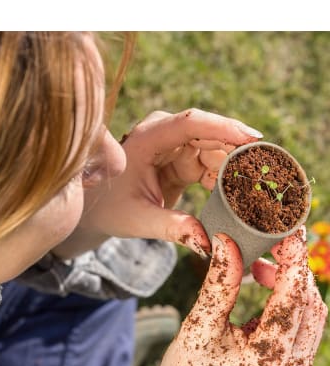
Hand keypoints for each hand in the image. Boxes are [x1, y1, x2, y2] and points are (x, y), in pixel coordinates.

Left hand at [76, 109, 262, 254]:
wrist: (101, 208)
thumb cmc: (111, 208)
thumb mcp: (139, 219)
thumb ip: (172, 228)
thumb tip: (208, 242)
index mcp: (148, 138)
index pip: (190, 122)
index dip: (223, 127)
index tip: (253, 138)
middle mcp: (164, 135)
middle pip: (210, 134)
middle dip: (238, 152)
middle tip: (266, 172)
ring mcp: (175, 146)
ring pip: (215, 149)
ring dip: (235, 167)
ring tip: (256, 187)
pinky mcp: (183, 161)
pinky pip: (212, 164)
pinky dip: (226, 178)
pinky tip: (238, 193)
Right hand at [154, 227, 327, 365]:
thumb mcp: (199, 327)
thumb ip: (219, 283)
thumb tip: (226, 241)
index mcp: (269, 356)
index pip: (294, 293)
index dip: (294, 256)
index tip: (287, 228)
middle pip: (310, 302)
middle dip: (294, 267)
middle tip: (269, 243)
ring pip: (311, 315)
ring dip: (292, 284)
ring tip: (260, 267)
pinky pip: (302, 328)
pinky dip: (289, 302)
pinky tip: (264, 290)